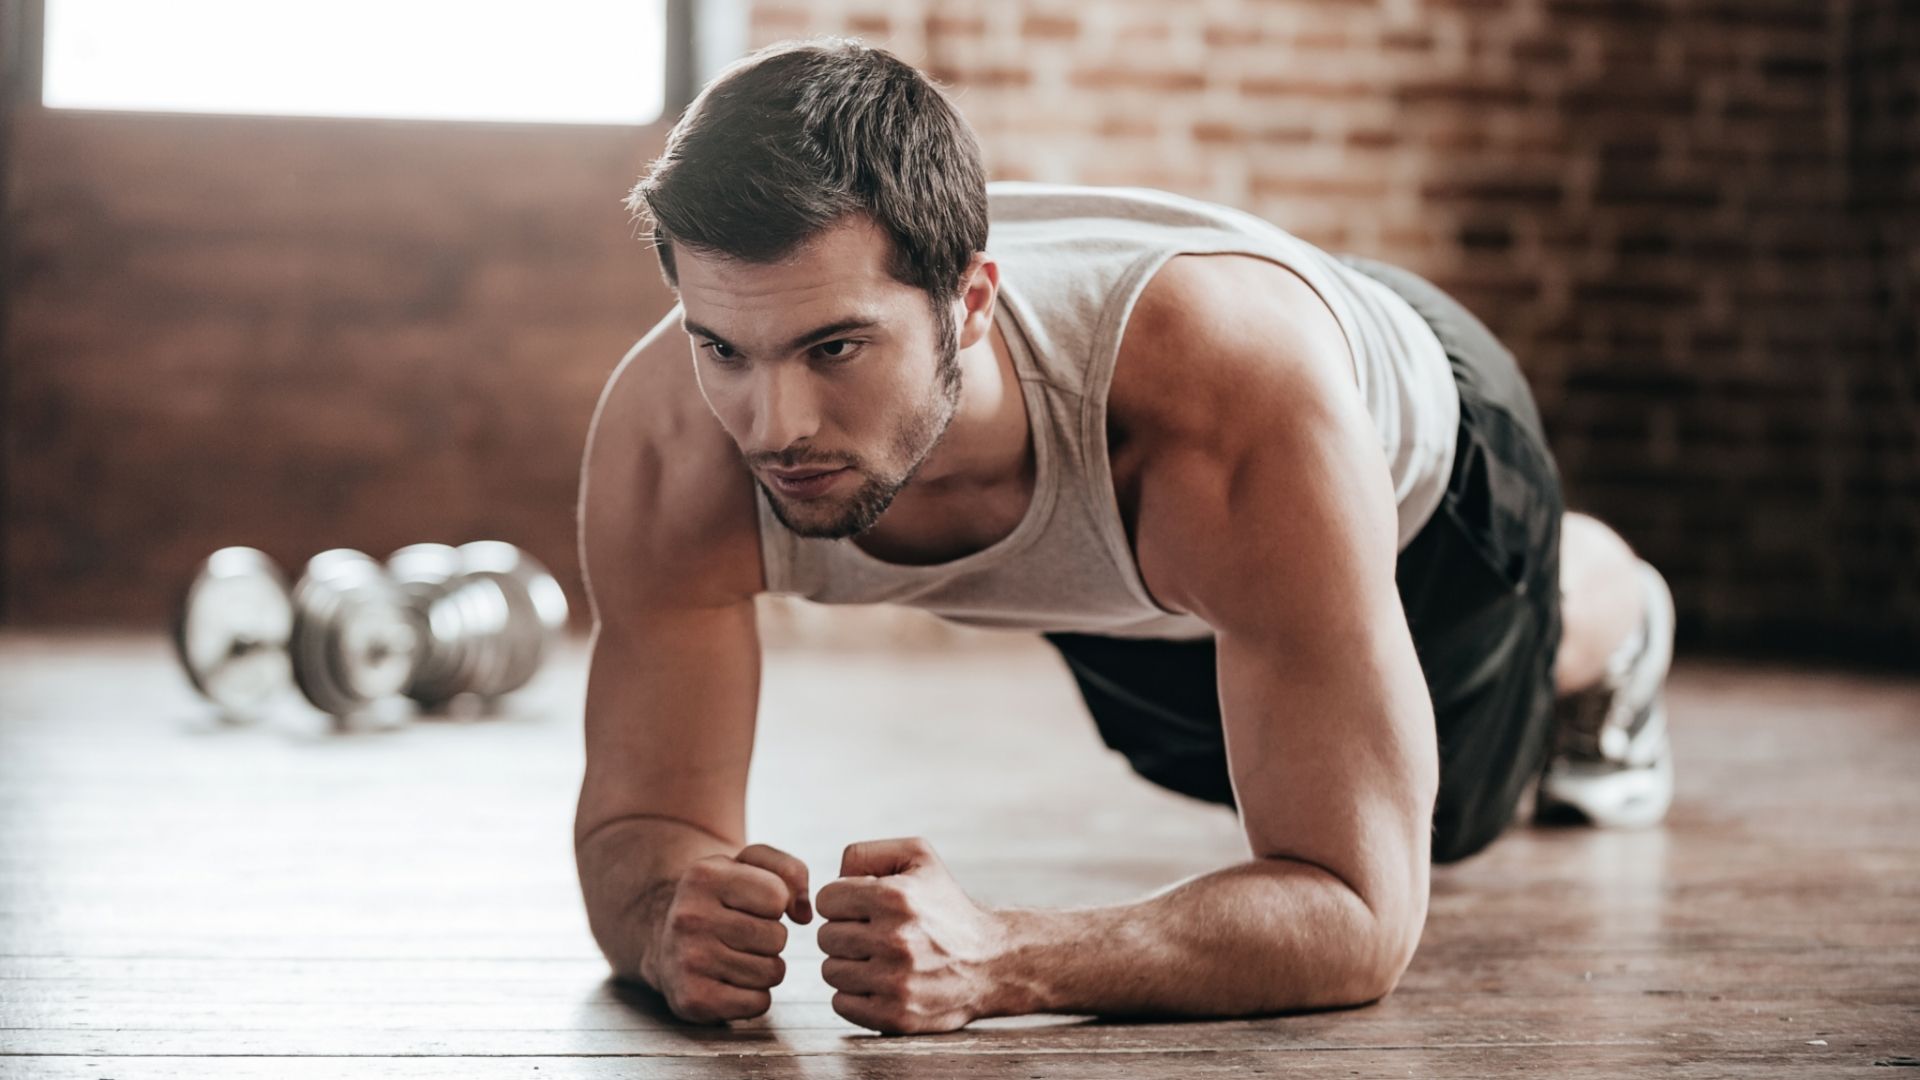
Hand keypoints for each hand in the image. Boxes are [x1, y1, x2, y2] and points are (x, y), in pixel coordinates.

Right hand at [646, 843, 811, 1023]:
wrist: (665, 939)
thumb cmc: (718, 898)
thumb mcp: (749, 864)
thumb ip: (789, 870)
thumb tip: (805, 914)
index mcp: (704, 876)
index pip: (777, 896)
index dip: (775, 902)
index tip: (751, 904)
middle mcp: (690, 917)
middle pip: (777, 937)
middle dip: (771, 936)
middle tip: (742, 934)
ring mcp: (688, 961)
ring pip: (772, 972)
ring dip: (764, 967)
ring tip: (736, 955)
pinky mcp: (693, 1000)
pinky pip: (759, 1003)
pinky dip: (754, 995)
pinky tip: (730, 980)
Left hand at [815, 837, 1006, 1033]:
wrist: (991, 961)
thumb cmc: (947, 905)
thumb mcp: (918, 857)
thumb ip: (865, 853)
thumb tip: (830, 880)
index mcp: (895, 897)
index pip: (826, 899)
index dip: (842, 901)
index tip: (864, 907)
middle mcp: (895, 940)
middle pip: (825, 937)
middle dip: (845, 932)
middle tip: (873, 933)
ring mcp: (896, 982)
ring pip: (831, 971)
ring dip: (848, 964)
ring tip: (877, 958)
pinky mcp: (896, 1016)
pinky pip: (841, 1004)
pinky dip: (854, 995)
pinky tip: (878, 983)